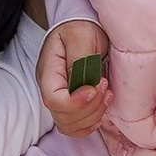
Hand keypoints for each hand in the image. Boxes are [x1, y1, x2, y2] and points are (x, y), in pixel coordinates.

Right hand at [38, 15, 111, 137]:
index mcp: (49, 71)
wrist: (84, 28)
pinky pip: (75, 127)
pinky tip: (101, 112)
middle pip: (63, 116)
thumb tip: (83, 84)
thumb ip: (80, 60)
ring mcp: (60, 98)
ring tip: (107, 95)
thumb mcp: (81, 36)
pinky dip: (89, 125)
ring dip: (93, 116)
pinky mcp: (71, 105)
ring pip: (70, 125)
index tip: (94, 89)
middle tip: (105, 86)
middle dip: (89, 108)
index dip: (75, 103)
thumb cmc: (81, 29)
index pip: (53, 99)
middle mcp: (51, 89)